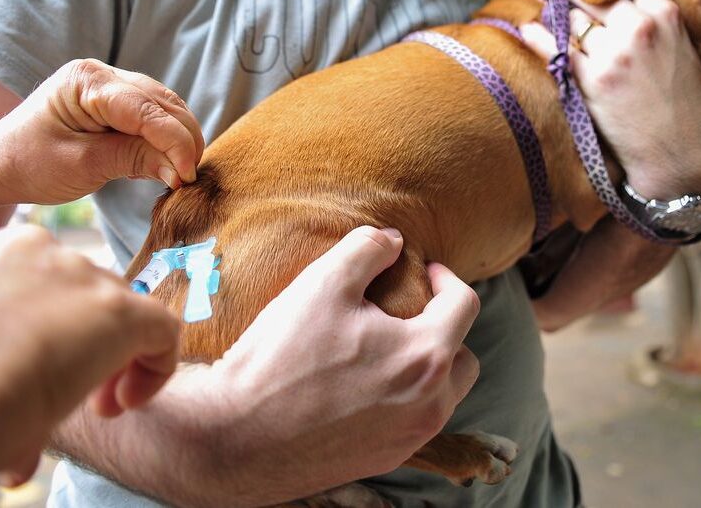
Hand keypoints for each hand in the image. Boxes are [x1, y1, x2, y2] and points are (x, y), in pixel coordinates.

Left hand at [0, 59, 204, 211]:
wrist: (0, 163)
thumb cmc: (30, 163)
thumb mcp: (82, 166)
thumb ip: (134, 160)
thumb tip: (180, 171)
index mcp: (87, 82)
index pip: (147, 110)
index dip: (175, 142)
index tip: (188, 176)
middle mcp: (104, 74)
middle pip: (164, 104)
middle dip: (183, 140)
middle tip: (189, 178)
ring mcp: (112, 83)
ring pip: (167, 107)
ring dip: (180, 138)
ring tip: (181, 172)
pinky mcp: (118, 100)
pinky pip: (156, 114)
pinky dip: (167, 137)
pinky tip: (165, 160)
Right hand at [0, 225, 179, 487]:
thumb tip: (15, 401)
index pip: (41, 279)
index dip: (45, 324)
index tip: (31, 368)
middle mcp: (41, 252)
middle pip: (82, 293)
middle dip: (78, 341)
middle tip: (59, 392)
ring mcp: (82, 276)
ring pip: (119, 308)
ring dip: (110, 356)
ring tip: (92, 404)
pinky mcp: (119, 309)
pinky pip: (161, 329)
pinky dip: (154, 366)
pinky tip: (124, 403)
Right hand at [192, 226, 480, 501]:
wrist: (236, 436)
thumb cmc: (282, 356)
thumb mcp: (324, 282)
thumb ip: (367, 250)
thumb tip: (394, 240)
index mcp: (425, 357)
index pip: (464, 305)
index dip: (446, 278)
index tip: (423, 270)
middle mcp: (430, 405)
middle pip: (464, 357)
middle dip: (445, 328)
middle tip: (410, 311)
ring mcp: (409, 439)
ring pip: (443, 394)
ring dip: (428, 366)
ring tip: (386, 347)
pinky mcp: (384, 460)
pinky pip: (413, 422)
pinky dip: (404, 397)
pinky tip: (364, 384)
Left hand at [521, 0, 700, 198]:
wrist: (682, 150)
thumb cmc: (681, 102)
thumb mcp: (676, 49)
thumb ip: (648, 26)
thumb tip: (609, 10)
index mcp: (664, 14)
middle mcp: (638, 29)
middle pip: (593, 2)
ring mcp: (613, 54)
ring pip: (575, 23)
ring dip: (560, 19)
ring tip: (547, 13)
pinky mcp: (592, 80)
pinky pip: (557, 51)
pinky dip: (539, 38)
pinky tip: (528, 29)